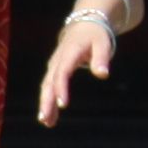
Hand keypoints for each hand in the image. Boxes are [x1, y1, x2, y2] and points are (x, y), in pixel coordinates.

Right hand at [36, 2, 114, 126]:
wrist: (84, 25)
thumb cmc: (96, 35)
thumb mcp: (103, 43)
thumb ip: (101, 58)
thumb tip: (103, 75)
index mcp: (69, 53)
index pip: (62, 72)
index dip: (61, 88)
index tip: (62, 104)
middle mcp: (57, 61)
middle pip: (49, 82)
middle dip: (47, 101)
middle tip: (46, 118)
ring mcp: (54, 66)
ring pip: (47, 87)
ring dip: (45, 104)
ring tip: (47, 122)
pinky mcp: (54, 71)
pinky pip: (49, 87)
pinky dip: (48, 101)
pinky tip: (49, 118)